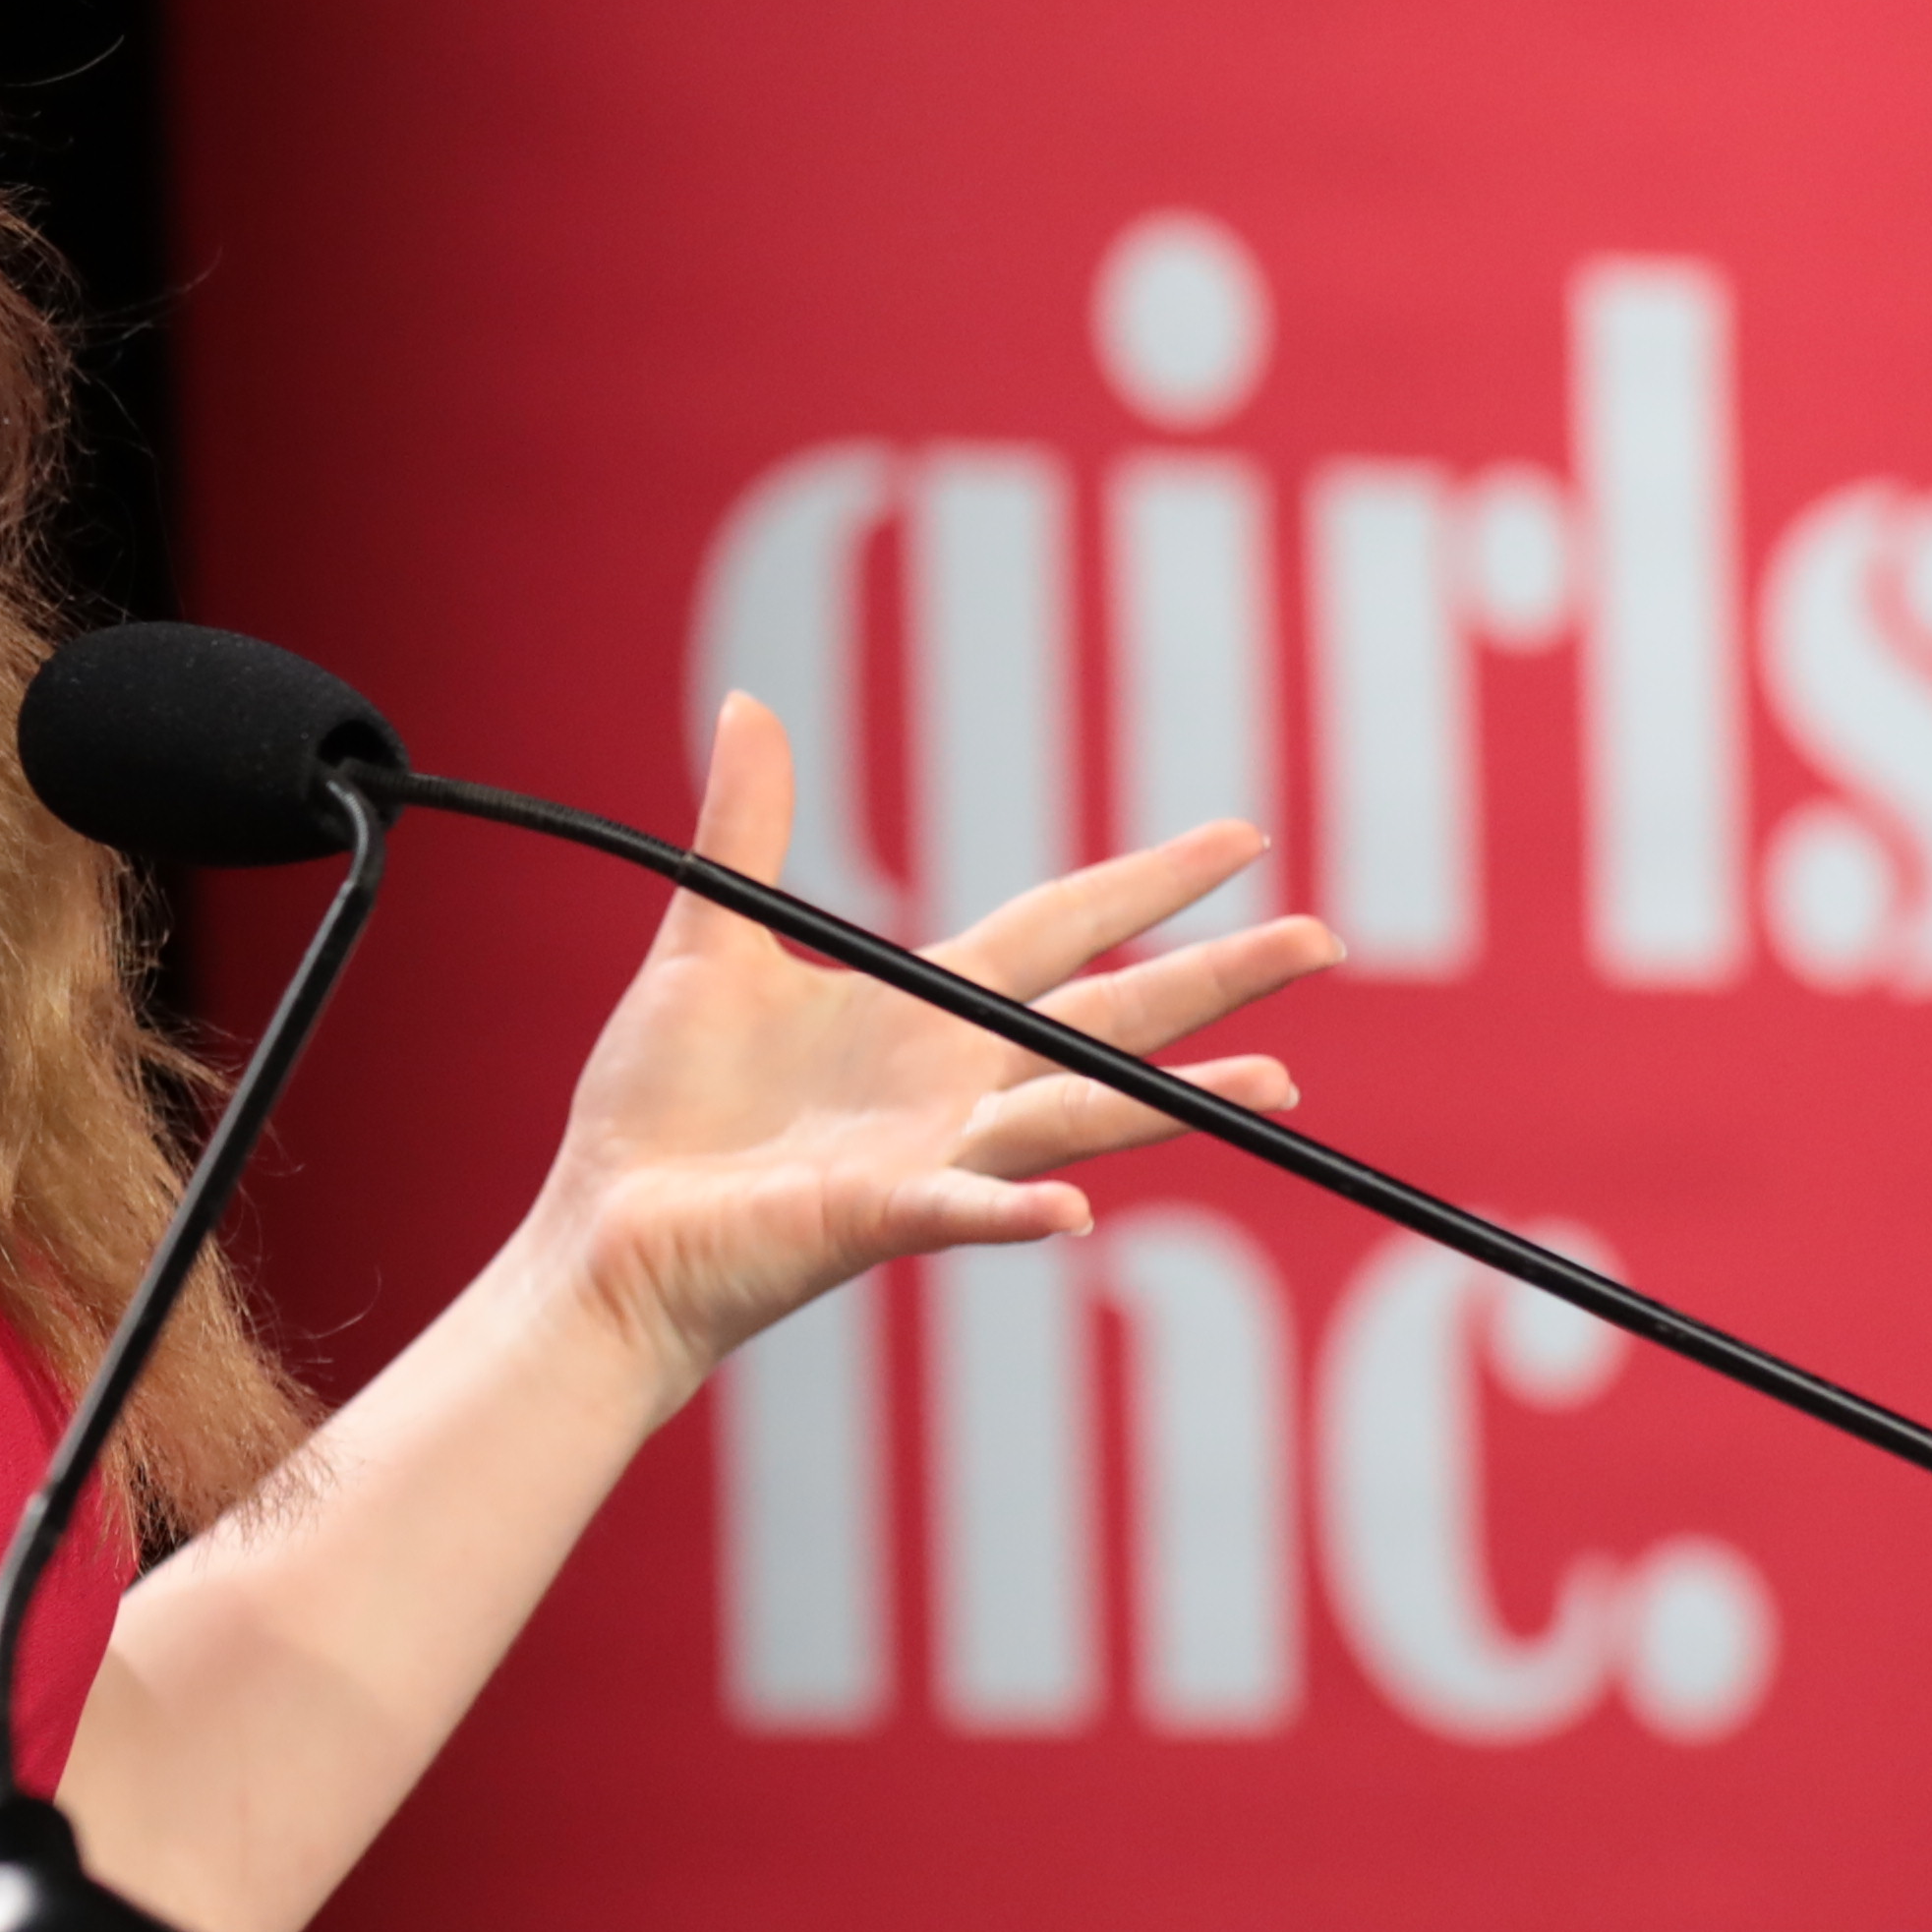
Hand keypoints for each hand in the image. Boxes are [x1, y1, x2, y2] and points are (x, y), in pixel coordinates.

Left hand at [515, 697, 1340, 1409]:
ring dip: (1169, 1103)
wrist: (609, 1226)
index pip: (1063, 932)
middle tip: (1322, 939)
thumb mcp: (709, 941)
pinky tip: (1073, 1214)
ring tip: (1277, 1079)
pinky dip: (1013, 1212)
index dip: (1148, 885)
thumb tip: (748, 704)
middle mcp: (951, 1085)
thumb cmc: (662, 1106)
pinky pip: (957, 1213)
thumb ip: (747, 831)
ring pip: (1071, 1118)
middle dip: (1215, 980)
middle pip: (1108, 1020)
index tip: (1242, 841)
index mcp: (922, 1012)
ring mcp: (927, 1156)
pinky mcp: (870, 1217)